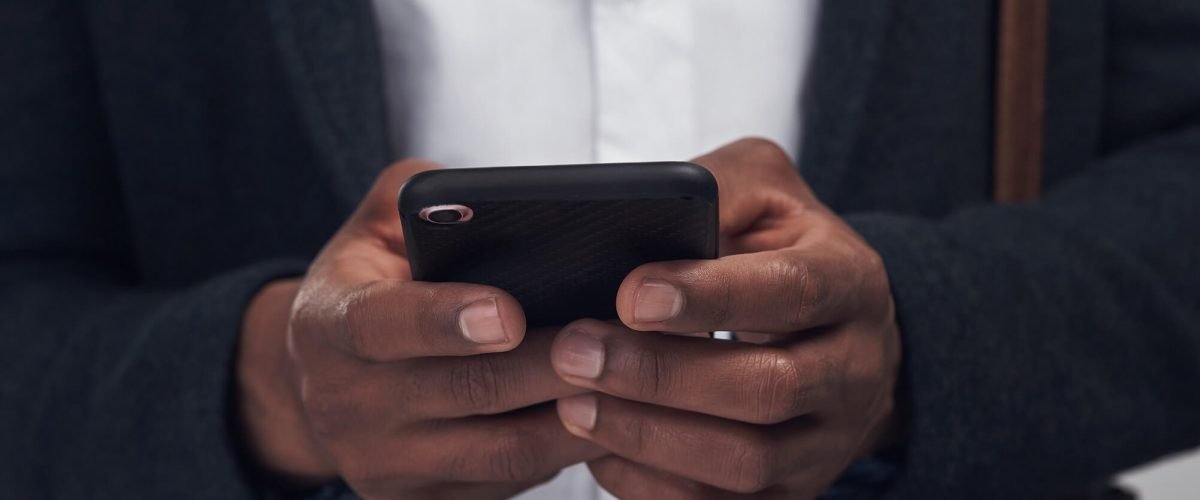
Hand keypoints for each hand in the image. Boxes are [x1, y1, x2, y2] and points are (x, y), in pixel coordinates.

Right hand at [238, 160, 602, 498]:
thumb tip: (494, 198)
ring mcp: (384, 463)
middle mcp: (346, 403)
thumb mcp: (376, 228)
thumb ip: (424, 198)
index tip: (511, 312)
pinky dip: (566, 453)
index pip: (382, 324)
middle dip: (546, 365)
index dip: (447, 319)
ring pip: (500, 451)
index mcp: (328, 324)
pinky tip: (610, 418)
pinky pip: (509, 484)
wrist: (325, 381)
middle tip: (610, 338)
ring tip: (630, 379)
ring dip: (573, 417)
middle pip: (465, 391)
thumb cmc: (372, 285)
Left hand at [549, 138, 901, 498]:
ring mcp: (828, 440)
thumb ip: (719, 187)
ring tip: (574, 404)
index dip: (710, 297)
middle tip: (576, 351)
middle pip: (766, 389)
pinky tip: (601, 449)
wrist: (844, 333)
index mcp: (850, 282)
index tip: (630, 295)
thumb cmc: (788, 251)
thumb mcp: (768, 194)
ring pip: (747, 461)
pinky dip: (655, 485)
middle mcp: (853, 368)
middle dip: (661, 376)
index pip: (790, 290)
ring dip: (650, 436)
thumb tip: (646, 209)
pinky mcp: (795, 490)